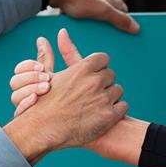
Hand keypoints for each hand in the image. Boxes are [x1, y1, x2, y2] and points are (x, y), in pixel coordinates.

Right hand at [4, 29, 125, 160]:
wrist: (42, 131)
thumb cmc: (43, 103)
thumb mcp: (48, 75)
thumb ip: (56, 53)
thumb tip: (54, 34)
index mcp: (82, 69)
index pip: (103, 58)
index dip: (98, 67)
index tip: (92, 76)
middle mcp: (94, 81)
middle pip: (111, 75)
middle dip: (103, 83)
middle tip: (90, 94)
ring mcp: (103, 99)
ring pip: (118, 90)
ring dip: (110, 96)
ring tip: (95, 105)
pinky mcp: (109, 116)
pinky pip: (123, 106)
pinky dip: (115, 110)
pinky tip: (102, 115)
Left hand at [50, 0, 138, 33]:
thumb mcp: (103, 11)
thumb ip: (120, 19)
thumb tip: (136, 28)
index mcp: (111, 0)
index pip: (125, 13)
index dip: (128, 23)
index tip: (130, 36)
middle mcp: (101, 0)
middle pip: (111, 17)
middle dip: (112, 28)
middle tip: (112, 42)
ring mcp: (88, 3)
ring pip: (97, 19)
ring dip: (97, 28)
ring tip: (96, 41)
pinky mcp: (76, 7)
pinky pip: (84, 19)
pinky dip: (84, 26)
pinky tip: (81, 34)